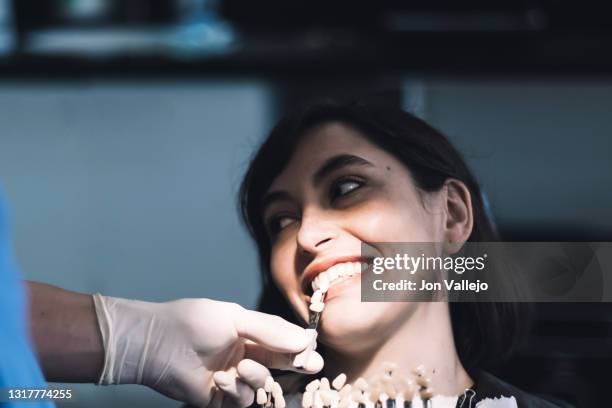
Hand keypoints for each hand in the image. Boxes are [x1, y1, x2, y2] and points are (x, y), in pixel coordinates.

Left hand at [93, 295, 322, 406]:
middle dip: (295, 365)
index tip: (313, 349)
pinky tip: (223, 379)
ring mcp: (231, 377)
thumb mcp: (235, 318)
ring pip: (260, 385)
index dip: (298, 345)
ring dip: (256, 377)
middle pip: (278, 364)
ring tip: (243, 368)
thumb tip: (305, 338)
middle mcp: (243, 354)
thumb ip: (270, 330)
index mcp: (248, 332)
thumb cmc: (193, 322)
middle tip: (312, 366)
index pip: (281, 340)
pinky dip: (236, 390)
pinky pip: (240, 401)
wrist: (156, 342)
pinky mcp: (218, 398)